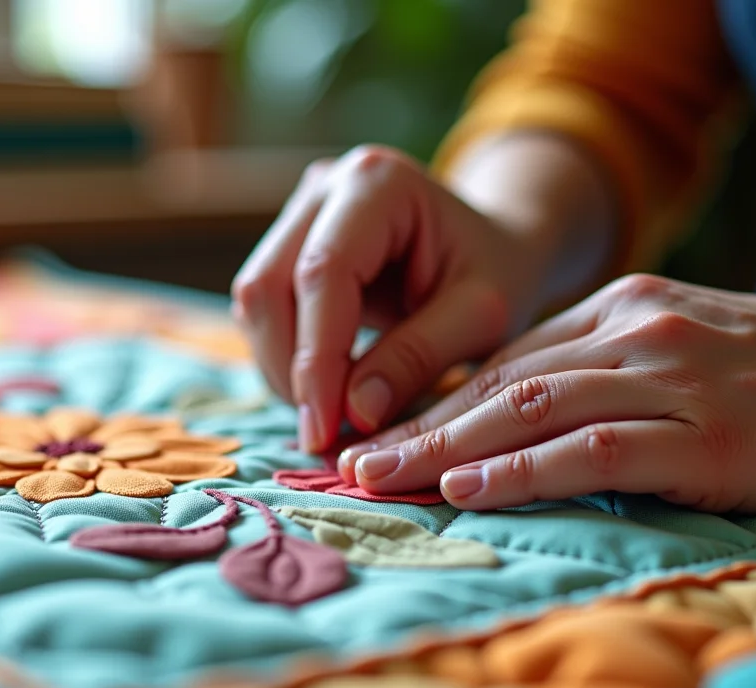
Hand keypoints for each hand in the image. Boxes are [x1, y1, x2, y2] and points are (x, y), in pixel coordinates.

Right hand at [231, 144, 561, 452]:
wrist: (496, 245)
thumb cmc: (499, 272)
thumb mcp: (482, 317)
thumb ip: (418, 358)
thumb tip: (353, 414)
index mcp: (378, 182)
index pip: (323, 273)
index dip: (315, 357)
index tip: (324, 429)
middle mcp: (326, 185)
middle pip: (270, 284)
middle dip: (291, 368)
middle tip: (324, 436)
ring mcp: (300, 212)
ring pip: (256, 300)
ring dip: (283, 369)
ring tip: (330, 418)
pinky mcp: (288, 245)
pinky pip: (265, 309)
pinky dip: (286, 359)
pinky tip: (325, 392)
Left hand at [339, 274, 755, 513]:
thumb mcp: (691, 349)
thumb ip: (614, 373)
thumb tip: (532, 421)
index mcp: (626, 310)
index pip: (508, 359)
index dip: (439, 402)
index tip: (385, 436)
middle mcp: (636, 333)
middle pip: (502, 381)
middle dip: (420, 426)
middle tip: (352, 462)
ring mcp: (672, 379)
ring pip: (531, 408)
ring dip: (447, 448)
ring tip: (382, 477)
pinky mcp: (709, 434)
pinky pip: (594, 448)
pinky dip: (524, 469)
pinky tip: (469, 487)